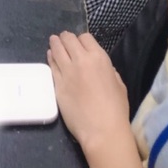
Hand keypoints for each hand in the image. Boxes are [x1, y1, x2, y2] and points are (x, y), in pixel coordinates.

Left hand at [47, 31, 128, 150]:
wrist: (101, 129)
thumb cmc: (116, 108)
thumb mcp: (118, 83)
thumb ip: (108, 71)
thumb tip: (102, 68)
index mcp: (99, 57)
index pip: (85, 38)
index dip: (82, 39)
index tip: (79, 43)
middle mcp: (81, 60)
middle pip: (69, 40)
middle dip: (66, 38)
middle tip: (63, 38)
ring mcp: (67, 72)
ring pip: (57, 50)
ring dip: (55, 44)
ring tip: (53, 41)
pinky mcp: (57, 86)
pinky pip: (51, 67)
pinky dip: (51, 59)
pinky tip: (50, 56)